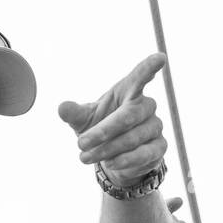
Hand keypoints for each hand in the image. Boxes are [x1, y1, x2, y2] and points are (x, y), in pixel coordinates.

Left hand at [59, 53, 167, 187]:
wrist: (114, 157)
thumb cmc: (100, 129)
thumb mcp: (84, 120)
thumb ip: (75, 113)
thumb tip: (62, 108)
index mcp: (129, 91)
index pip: (140, 77)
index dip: (149, 68)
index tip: (160, 58)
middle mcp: (147, 106)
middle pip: (128, 116)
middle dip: (103, 131)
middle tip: (80, 143)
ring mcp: (155, 127)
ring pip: (133, 138)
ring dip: (107, 149)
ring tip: (85, 157)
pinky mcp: (159, 147)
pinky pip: (144, 154)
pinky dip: (125, 160)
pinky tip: (110, 164)